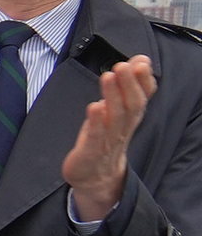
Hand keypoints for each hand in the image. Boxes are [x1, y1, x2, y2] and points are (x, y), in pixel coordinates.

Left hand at [66, 51, 157, 224]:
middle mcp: (124, 127)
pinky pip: (97, 135)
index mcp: (130, 116)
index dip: (144, 80)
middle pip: (132, 104)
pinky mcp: (91, 151)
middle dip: (130, 84)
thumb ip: (126, 85)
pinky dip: (97, 121)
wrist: (94, 175)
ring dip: (113, 96)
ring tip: (109, 76)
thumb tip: (139, 59)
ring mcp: (108, 140)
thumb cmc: (104, 136)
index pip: (143, 96)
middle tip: (124, 65)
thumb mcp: (116, 109)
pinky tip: (94, 106)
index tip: (142, 62)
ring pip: (116, 117)